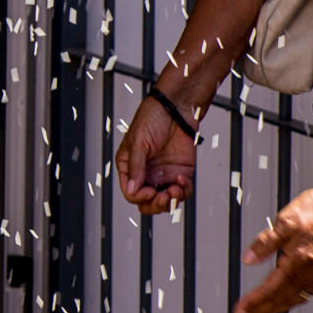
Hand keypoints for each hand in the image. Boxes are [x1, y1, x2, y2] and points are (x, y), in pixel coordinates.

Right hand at [114, 94, 199, 214]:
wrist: (176, 109)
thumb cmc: (152, 118)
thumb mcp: (139, 142)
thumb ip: (136, 167)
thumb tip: (131, 189)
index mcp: (128, 166)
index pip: (131, 192)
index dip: (140, 196)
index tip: (150, 191)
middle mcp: (145, 173)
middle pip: (147, 202)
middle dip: (155, 204)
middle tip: (162, 196)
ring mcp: (163, 174)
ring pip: (165, 201)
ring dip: (171, 200)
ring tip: (175, 188)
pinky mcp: (180, 173)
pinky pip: (182, 192)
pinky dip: (183, 192)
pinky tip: (182, 181)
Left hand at [237, 187, 312, 312]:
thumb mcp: (286, 220)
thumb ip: (266, 241)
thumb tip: (248, 258)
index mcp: (298, 258)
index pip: (272, 287)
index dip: (256, 301)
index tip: (242, 309)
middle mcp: (309, 269)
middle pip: (282, 297)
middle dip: (262, 310)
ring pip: (294, 297)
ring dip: (275, 308)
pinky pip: (304, 292)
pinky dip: (290, 300)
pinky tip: (283, 301)